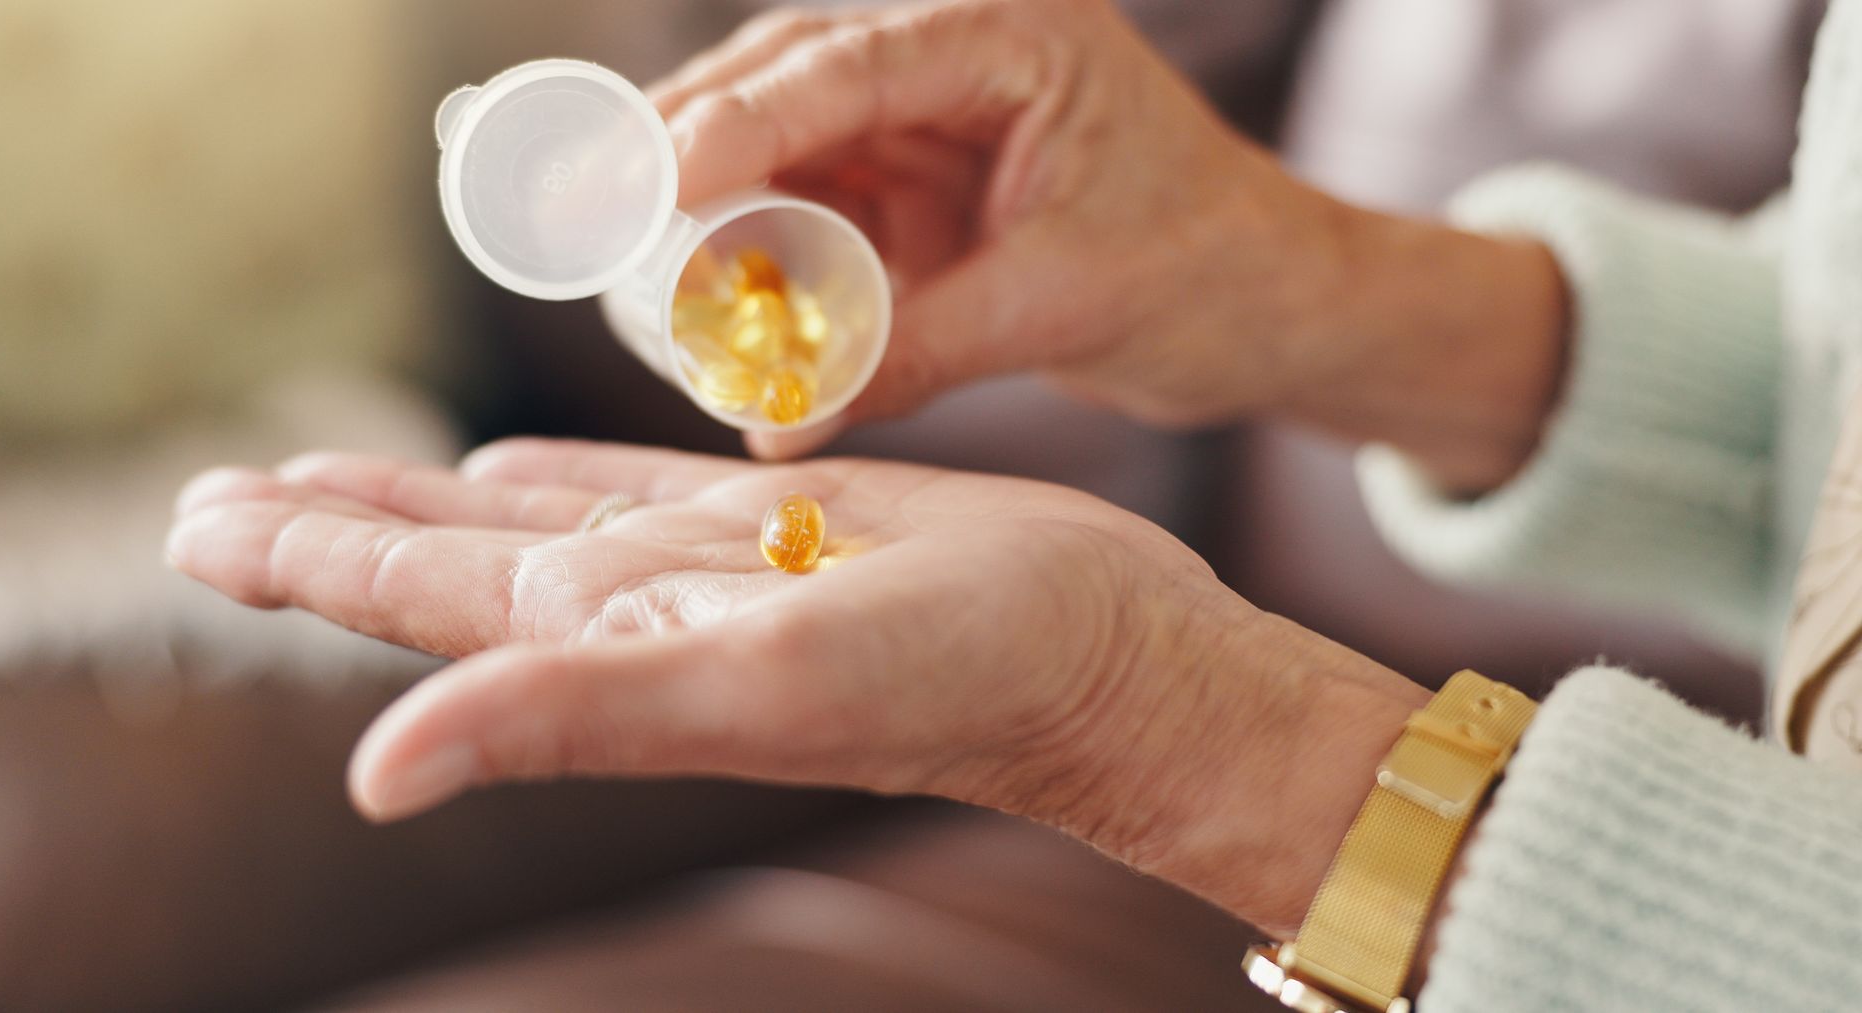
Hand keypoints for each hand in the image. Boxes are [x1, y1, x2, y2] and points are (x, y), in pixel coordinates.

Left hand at [167, 438, 1424, 932]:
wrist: (1110, 657)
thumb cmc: (965, 677)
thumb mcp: (759, 689)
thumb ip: (569, 714)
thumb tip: (375, 774)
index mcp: (607, 641)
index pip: (414, 594)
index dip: (304, 557)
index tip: (206, 523)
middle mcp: (639, 609)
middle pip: (440, 558)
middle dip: (328, 525)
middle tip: (219, 500)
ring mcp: (707, 565)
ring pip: (521, 519)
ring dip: (419, 497)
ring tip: (332, 476)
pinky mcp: (781, 521)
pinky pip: (631, 488)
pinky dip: (553, 473)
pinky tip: (516, 469)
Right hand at [656, 0, 1566, 490]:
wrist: (1270, 305)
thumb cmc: (1209, 271)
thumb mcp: (1061, 307)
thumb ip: (915, 354)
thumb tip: (774, 423)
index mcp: (1016, 38)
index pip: (851, 65)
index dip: (741, 118)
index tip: (653, 175)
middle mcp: (961, 62)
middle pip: (790, 81)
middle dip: (690, 146)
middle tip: (594, 211)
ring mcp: (933, 123)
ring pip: (787, 145)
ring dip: (713, 207)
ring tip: (627, 265)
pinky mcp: (919, 189)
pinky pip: (815, 210)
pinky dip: (762, 257)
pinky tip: (709, 306)